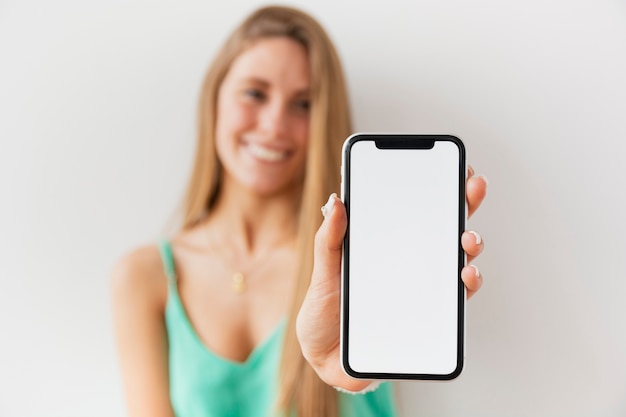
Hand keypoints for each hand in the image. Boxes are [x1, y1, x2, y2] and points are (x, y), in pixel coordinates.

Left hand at [296, 168, 487, 390]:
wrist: (324, 357)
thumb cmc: (323, 309)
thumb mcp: (323, 271)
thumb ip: (330, 239)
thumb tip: (337, 200)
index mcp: (385, 245)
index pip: (414, 209)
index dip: (437, 185)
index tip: (453, 164)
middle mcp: (409, 262)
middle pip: (443, 227)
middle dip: (463, 203)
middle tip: (472, 186)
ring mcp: (421, 287)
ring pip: (456, 259)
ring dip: (470, 243)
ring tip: (467, 238)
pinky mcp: (428, 316)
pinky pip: (455, 298)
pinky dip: (466, 285)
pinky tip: (465, 276)